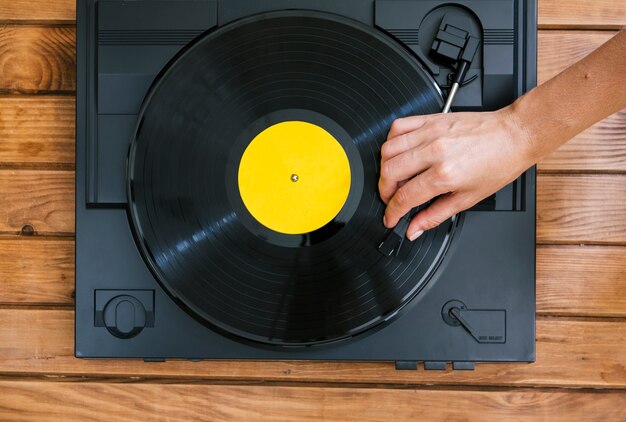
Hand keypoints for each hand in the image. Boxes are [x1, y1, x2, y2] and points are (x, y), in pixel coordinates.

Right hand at [378, 106, 533, 239]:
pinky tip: (399, 152)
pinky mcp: (431, 119)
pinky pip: (397, 127)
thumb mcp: (468, 199)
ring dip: (385, 167)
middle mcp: (434, 151)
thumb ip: (435, 215)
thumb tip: (414, 229)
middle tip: (391, 198)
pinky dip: (391, 141)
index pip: (404, 197)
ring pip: (388, 149)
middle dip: (384, 191)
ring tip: (395, 177)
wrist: (514, 135)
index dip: (392, 211)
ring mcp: (431, 132)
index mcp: (445, 174)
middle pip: (390, 172)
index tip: (390, 217)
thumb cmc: (499, 164)